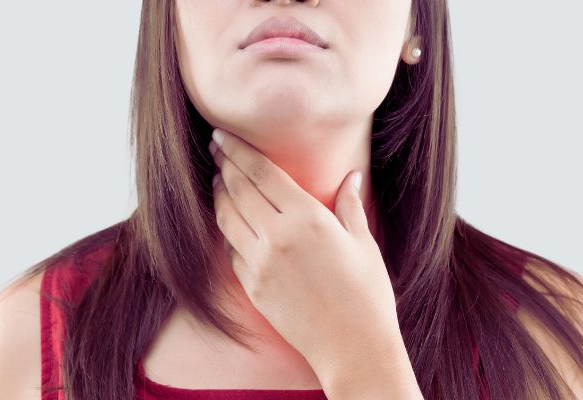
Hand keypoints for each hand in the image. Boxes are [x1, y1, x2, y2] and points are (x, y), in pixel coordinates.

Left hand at [208, 127, 403, 378]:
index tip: (223, 134)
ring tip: (218, 180)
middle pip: (238, 190)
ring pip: (226, 218)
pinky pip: (231, 250)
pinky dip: (227, 230)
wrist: (353, 347)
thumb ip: (349, 205)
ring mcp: (260, 264)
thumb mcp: (363, 243)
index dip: (238, 150)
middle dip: (223, 164)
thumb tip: (351, 177)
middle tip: (215, 147)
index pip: (261, 173)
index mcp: (307, 219)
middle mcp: (277, 237)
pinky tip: (230, 221)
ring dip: (219, 195)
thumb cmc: (367, 294)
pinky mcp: (252, 287)